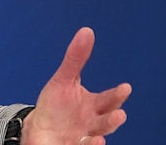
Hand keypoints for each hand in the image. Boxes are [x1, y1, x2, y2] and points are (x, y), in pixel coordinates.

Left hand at [22, 27, 131, 144]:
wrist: (40, 128)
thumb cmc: (56, 105)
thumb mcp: (63, 79)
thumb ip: (75, 59)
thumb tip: (86, 31)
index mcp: (93, 105)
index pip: (108, 100)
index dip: (117, 95)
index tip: (125, 87)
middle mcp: (91, 123)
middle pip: (105, 122)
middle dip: (113, 120)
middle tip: (119, 115)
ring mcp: (82, 138)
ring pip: (93, 139)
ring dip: (97, 140)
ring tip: (99, 139)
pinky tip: (81, 142)